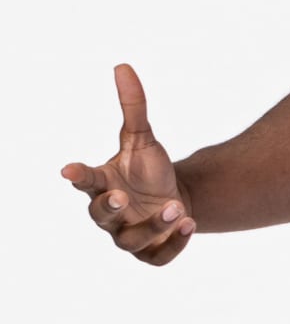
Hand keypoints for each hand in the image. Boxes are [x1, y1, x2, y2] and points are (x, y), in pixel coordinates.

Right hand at [61, 65, 195, 264]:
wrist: (177, 199)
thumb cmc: (150, 170)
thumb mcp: (143, 138)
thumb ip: (134, 107)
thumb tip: (123, 66)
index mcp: (104, 184)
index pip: (85, 181)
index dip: (77, 176)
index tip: (67, 170)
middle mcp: (111, 213)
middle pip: (100, 215)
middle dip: (111, 207)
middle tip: (124, 197)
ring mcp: (128, 236)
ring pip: (131, 239)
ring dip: (153, 225)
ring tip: (176, 209)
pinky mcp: (150, 254)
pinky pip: (156, 257)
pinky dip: (172, 245)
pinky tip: (188, 226)